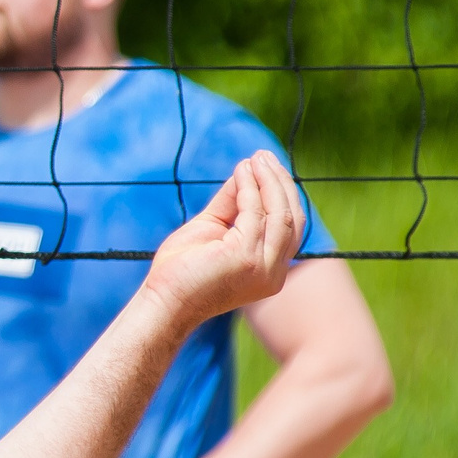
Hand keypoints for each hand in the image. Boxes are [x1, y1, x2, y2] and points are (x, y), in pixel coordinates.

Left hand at [141, 151, 302, 328]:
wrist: (164, 301)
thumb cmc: (183, 269)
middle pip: (293, 218)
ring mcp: (262, 267)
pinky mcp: (245, 258)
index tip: (267, 167)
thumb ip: (231, 203)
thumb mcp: (212, 228)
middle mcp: (274, 271)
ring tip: (255, 159)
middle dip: (280, 183)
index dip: (283, 194)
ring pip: (280, 214)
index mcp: (271, 269)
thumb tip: (245, 171)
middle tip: (263, 156)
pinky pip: (254, 213)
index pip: (290, 227)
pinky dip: (249, 188)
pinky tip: (241, 172)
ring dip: (268, 181)